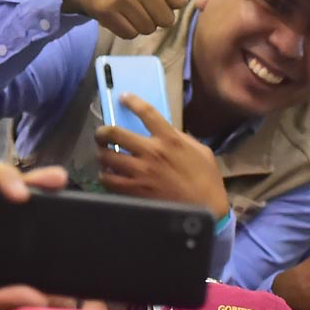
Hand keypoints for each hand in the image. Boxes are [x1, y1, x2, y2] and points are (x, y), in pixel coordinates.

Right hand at [62, 0, 201, 38]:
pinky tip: (118, 13)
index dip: (169, 0)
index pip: (179, 1)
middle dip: (156, 14)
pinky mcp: (107, 10)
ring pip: (149, 28)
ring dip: (141, 22)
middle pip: (166, 19)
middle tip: (140, 0)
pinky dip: (126, 29)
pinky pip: (130, 34)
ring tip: (129, 6)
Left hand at [96, 95, 228, 217]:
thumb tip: (166, 133)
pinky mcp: (134, 191)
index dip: (132, 101)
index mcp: (170, 139)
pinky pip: (108, 180)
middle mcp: (151, 152)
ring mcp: (140, 172)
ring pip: (106, 157)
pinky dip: (105, 177)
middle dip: (102, 132)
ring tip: (104, 157)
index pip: (147, 112)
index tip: (123, 97)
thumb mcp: (201, 152)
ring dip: (102, 155)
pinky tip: (109, 176)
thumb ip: (181, 139)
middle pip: (114, 133)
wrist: (205, 211)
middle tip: (102, 135)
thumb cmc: (207, 181)